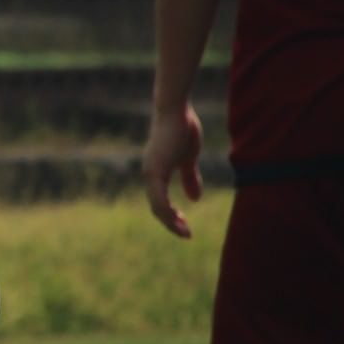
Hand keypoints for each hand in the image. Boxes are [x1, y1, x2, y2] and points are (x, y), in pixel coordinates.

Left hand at [141, 103, 203, 238]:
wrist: (175, 110)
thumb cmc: (182, 129)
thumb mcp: (189, 158)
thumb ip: (190, 177)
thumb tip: (194, 198)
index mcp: (156, 172)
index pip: (159, 202)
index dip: (170, 216)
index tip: (185, 227)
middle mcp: (149, 174)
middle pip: (156, 208)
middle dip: (170, 223)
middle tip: (186, 234)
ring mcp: (151, 172)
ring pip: (156, 206)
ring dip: (170, 222)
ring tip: (184, 232)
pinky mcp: (156, 169)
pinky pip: (159, 198)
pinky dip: (168, 212)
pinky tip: (179, 219)